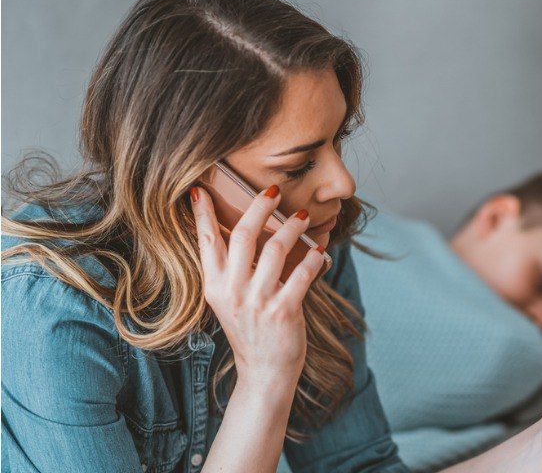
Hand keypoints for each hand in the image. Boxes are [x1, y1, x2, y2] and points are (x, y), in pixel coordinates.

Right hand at [189, 184, 326, 388]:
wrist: (265, 372)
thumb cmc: (251, 331)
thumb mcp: (230, 301)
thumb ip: (232, 271)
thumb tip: (244, 232)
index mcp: (215, 286)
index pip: (205, 242)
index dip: (202, 215)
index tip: (201, 189)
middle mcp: (232, 291)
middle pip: (242, 236)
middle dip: (258, 207)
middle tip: (272, 189)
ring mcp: (258, 302)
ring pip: (275, 249)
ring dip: (292, 228)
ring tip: (301, 216)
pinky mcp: (283, 311)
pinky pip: (302, 274)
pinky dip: (313, 258)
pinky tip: (320, 249)